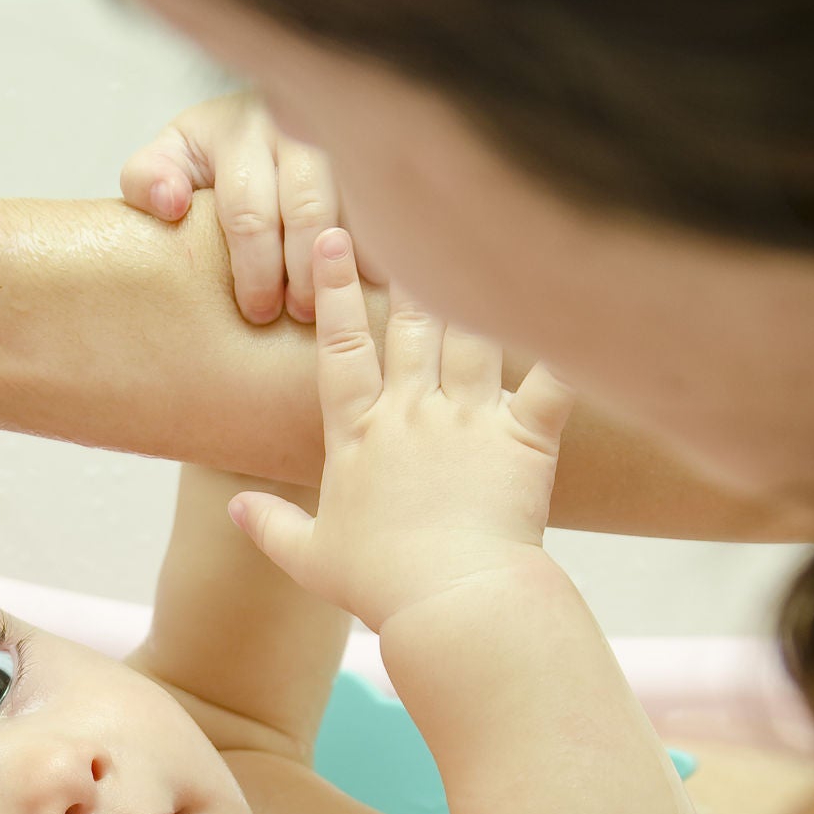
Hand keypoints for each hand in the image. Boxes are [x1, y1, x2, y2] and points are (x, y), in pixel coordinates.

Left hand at [120, 91, 382, 324]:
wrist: (271, 114)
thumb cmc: (217, 155)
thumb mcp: (173, 156)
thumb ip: (148, 178)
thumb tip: (170, 204)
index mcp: (237, 129)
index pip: (247, 208)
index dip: (254, 268)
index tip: (258, 313)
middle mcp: (296, 123)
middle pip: (305, 209)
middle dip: (301, 271)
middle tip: (300, 315)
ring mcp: (345, 132)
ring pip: (356, 202)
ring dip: (350, 260)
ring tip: (343, 301)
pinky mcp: (382, 150)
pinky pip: (392, 200)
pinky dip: (389, 242)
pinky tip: (380, 278)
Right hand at [229, 230, 574, 633]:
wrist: (449, 603)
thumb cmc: (380, 587)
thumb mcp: (311, 558)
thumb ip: (271, 526)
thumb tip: (234, 508)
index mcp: (359, 435)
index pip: (341, 347)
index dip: (338, 290)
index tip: (331, 235)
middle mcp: (412, 412)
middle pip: (411, 322)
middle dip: (412, 262)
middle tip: (415, 210)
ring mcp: (469, 420)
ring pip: (472, 334)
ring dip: (477, 286)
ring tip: (483, 236)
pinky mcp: (524, 438)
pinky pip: (551, 378)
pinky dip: (567, 338)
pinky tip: (579, 294)